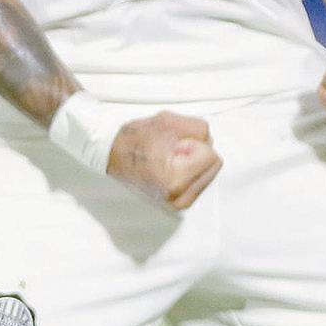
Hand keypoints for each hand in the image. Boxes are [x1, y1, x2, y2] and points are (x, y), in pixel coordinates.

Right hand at [106, 111, 222, 210]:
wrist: (112, 154)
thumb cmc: (135, 139)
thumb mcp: (170, 122)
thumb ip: (199, 130)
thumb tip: (209, 144)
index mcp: (175, 181)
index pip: (210, 156)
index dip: (192, 144)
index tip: (172, 146)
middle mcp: (177, 198)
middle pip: (213, 165)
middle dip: (195, 153)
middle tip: (170, 152)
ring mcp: (177, 203)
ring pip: (209, 172)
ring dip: (192, 161)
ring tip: (168, 159)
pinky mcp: (178, 203)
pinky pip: (201, 179)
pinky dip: (190, 170)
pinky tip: (170, 166)